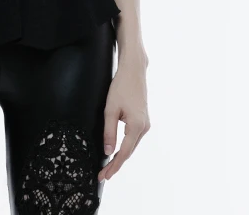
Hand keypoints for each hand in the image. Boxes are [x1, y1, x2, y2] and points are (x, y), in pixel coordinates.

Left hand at [99, 58, 150, 181]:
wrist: (133, 71)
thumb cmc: (121, 87)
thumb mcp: (110, 109)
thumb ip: (109, 131)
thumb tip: (108, 151)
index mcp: (137, 126)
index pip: (124, 152)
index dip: (114, 166)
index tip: (104, 176)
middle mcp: (144, 127)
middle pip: (129, 151)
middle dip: (116, 164)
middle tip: (103, 175)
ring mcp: (145, 124)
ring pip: (132, 145)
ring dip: (121, 156)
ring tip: (108, 166)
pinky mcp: (143, 120)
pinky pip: (133, 138)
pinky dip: (125, 146)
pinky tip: (117, 151)